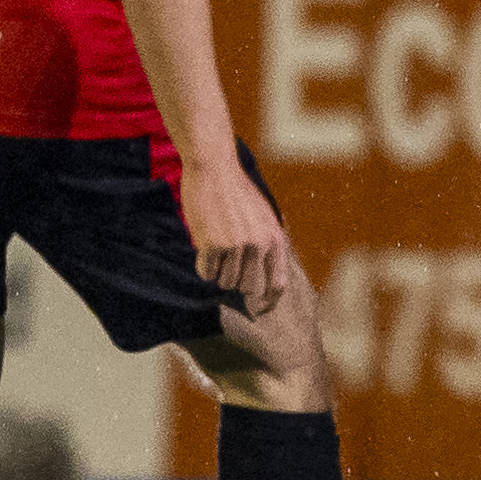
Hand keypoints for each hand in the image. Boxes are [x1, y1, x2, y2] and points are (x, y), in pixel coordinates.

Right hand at [180, 152, 293, 317]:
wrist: (214, 168)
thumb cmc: (236, 193)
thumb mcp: (262, 218)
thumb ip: (265, 246)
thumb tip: (259, 283)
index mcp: (275, 239)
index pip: (278, 285)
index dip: (268, 303)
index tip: (258, 310)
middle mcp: (259, 245)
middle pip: (246, 287)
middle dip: (235, 280)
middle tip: (226, 261)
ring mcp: (236, 246)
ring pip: (224, 282)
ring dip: (217, 270)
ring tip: (216, 245)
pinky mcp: (213, 245)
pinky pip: (205, 272)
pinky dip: (203, 264)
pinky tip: (204, 243)